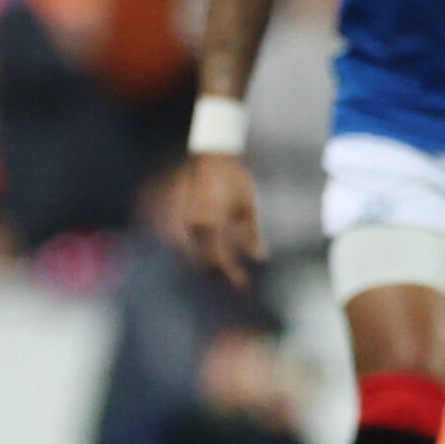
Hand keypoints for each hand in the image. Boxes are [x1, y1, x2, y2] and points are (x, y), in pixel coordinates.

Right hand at [183, 152, 265, 286]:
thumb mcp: (248, 208)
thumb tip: (260, 257)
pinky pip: (193, 239)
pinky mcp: (184, 215)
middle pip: (207, 259)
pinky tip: (217, 244)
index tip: (243, 284)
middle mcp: (196, 226)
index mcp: (213, 226)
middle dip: (223, 268)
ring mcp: (187, 221)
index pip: (221, 259)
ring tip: (229, 260)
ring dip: (213, 258)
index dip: (232, 273)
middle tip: (238, 275)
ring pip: (198, 250)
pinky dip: (205, 246)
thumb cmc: (235, 181)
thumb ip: (251, 235)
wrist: (212, 159)